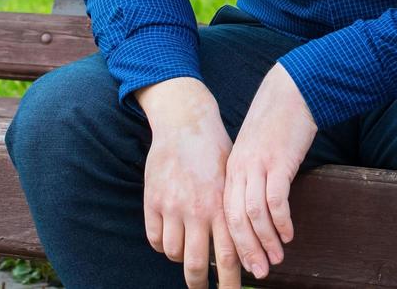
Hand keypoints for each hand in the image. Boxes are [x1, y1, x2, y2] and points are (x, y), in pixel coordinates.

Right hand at [137, 78, 242, 288]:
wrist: (185, 122)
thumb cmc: (214, 151)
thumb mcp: (233, 180)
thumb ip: (234, 212)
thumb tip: (243, 247)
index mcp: (222, 206)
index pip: (229, 257)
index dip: (230, 283)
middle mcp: (198, 210)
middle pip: (197, 265)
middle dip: (200, 285)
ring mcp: (173, 206)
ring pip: (175, 254)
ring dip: (181, 260)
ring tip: (188, 255)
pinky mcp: (153, 201)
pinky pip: (155, 238)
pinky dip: (163, 245)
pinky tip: (170, 239)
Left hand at [223, 63, 317, 280]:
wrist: (289, 92)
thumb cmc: (274, 124)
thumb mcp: (254, 152)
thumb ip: (249, 177)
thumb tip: (254, 210)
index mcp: (231, 170)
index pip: (223, 213)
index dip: (231, 241)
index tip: (240, 263)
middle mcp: (239, 170)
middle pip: (234, 219)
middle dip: (245, 250)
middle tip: (258, 272)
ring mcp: (258, 165)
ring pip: (253, 213)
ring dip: (265, 241)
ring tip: (276, 259)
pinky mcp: (278, 161)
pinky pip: (276, 198)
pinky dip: (281, 221)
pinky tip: (289, 234)